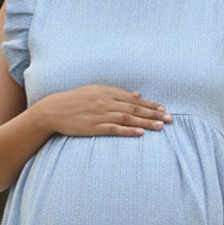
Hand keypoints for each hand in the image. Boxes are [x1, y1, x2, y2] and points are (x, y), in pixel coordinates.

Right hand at [38, 85, 170, 137]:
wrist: (53, 110)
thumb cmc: (75, 101)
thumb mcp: (96, 91)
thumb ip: (116, 93)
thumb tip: (137, 95)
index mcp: (107, 92)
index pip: (134, 99)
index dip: (151, 105)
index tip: (164, 109)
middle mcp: (106, 102)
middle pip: (135, 108)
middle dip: (154, 114)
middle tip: (170, 118)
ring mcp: (101, 114)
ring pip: (128, 118)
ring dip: (146, 122)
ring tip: (161, 126)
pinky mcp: (95, 127)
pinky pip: (114, 129)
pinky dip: (128, 131)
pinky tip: (140, 133)